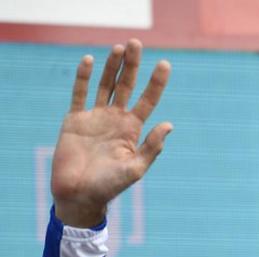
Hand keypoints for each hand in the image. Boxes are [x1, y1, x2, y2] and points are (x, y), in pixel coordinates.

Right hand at [51, 39, 171, 226]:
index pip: (148, 100)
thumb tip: (169, 124)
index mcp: (132, 130)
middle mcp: (115, 120)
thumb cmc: (109, 187)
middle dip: (133, 66)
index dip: (156, 83)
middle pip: (127, 86)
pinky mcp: (75, 120)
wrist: (79, 196)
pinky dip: (83, 77)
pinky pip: (79, 94)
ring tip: (120, 47)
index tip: (165, 64)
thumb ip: (151, 147)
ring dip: (112, 67)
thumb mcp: (136, 168)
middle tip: (137, 43)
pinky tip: (88, 61)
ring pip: (105, 85)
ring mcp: (95, 118)